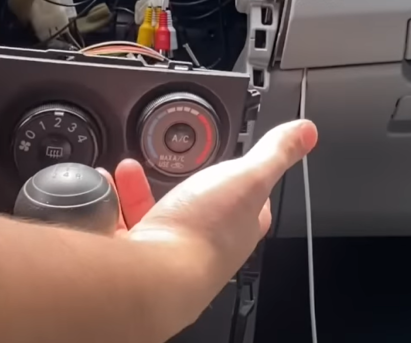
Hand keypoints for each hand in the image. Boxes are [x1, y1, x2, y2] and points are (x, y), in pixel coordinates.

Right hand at [107, 120, 317, 336]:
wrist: (153, 276)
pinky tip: (104, 190)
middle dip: (185, 183)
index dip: (250, 184)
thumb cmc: (204, 236)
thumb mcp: (249, 177)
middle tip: (176, 163)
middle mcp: (205, 244)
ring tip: (131, 169)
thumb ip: (276, 153)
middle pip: (199, 208)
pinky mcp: (134, 257)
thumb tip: (306, 132)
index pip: (253, 206)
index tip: (244, 166)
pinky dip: (113, 204)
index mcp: (239, 227)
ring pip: (157, 216)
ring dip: (141, 190)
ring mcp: (167, 252)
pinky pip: (122, 226)